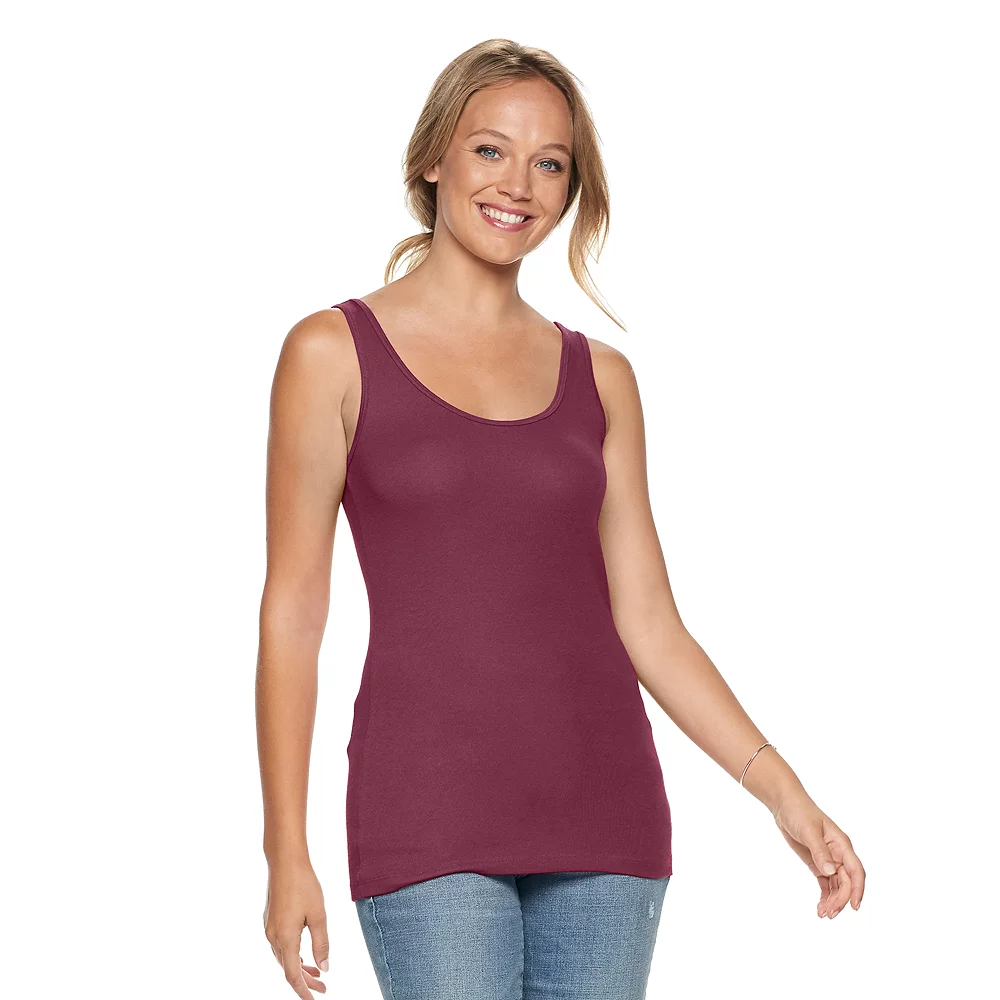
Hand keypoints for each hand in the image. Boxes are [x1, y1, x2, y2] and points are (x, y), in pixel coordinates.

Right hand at [263, 858, 329, 995]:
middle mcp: (273, 937)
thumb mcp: (318, 916)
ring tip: (318, 972)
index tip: (314, 998)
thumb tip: (325, 967)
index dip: (304, 990)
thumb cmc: (304, 885)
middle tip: (323, 987)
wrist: (285, 862)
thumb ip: (322, 944)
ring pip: (284, 957)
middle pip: (288, 968)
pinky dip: (293, 954)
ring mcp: (269, 928)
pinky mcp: (270, 920)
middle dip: (305, 980)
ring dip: (300, 967)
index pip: (293, 975)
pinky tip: (304, 952)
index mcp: (285, 938)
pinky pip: (281, 946)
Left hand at [771, 792, 865, 918]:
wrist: (784, 804)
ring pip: (836, 886)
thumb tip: (831, 872)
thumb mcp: (808, 830)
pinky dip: (825, 896)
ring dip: (833, 901)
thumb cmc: (799, 812)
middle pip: (846, 882)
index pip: (856, 870)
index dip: (858, 889)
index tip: (854, 906)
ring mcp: (829, 860)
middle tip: (829, 914)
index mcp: (842, 845)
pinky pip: (826, 884)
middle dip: (840, 900)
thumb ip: (820, 851)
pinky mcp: (818, 864)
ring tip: (823, 915)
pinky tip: (820, 907)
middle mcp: (839, 854)